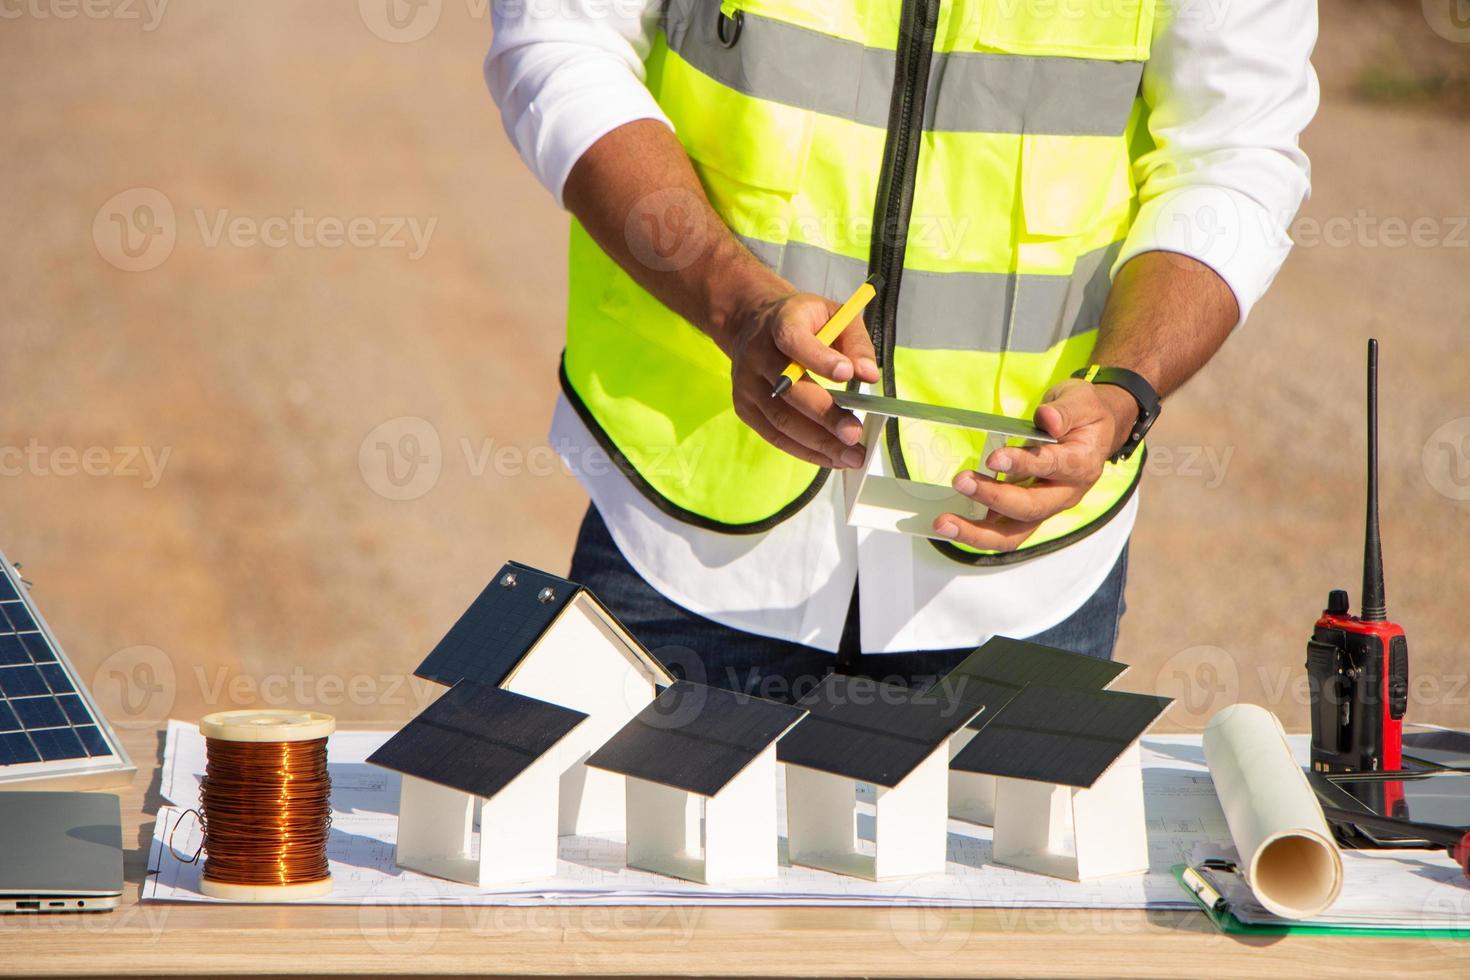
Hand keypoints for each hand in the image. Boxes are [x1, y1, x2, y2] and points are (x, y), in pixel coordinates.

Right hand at [716, 287, 881, 467]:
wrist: (752, 325)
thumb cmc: (803, 323)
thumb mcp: (834, 316)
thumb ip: (856, 343)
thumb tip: (869, 376)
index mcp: (780, 323)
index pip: (794, 340)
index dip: (819, 359)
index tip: (847, 375)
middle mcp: (756, 353)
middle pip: (789, 389)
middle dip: (824, 415)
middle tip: (854, 434)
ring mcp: (746, 383)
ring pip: (781, 419)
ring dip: (818, 442)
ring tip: (850, 456)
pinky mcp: (744, 407)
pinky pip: (774, 435)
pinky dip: (804, 450)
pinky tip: (830, 457)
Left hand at [933, 379, 1139, 550]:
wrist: (1094, 434)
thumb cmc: (1085, 417)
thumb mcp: (1081, 401)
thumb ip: (1065, 410)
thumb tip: (1048, 418)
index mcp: (1081, 464)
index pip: (1052, 466)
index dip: (1023, 463)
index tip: (993, 458)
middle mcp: (1065, 494)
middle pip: (1030, 509)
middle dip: (993, 498)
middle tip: (961, 482)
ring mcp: (1045, 508)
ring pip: (1014, 534)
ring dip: (977, 532)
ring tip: (944, 523)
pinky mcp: (1027, 515)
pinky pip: (1001, 532)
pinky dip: (975, 532)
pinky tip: (949, 524)